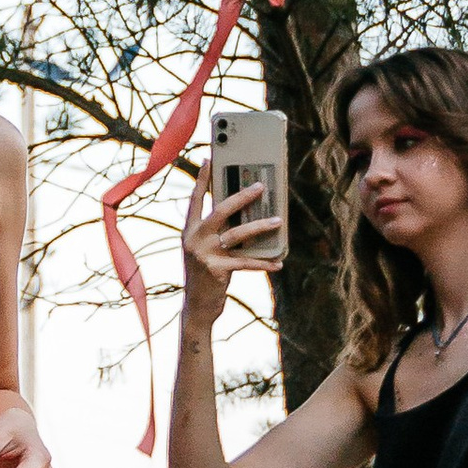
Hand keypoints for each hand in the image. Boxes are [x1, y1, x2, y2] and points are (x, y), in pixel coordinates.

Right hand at [180, 167, 277, 329]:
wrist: (197, 307)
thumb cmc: (205, 275)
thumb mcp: (204, 250)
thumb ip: (215, 233)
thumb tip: (243, 215)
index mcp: (189, 231)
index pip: (195, 200)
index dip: (202, 180)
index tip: (208, 160)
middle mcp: (193, 239)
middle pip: (219, 211)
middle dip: (241, 197)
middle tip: (260, 186)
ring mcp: (204, 255)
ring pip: (236, 234)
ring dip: (259, 227)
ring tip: (277, 221)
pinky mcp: (216, 270)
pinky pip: (245, 263)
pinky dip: (263, 263)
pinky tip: (278, 262)